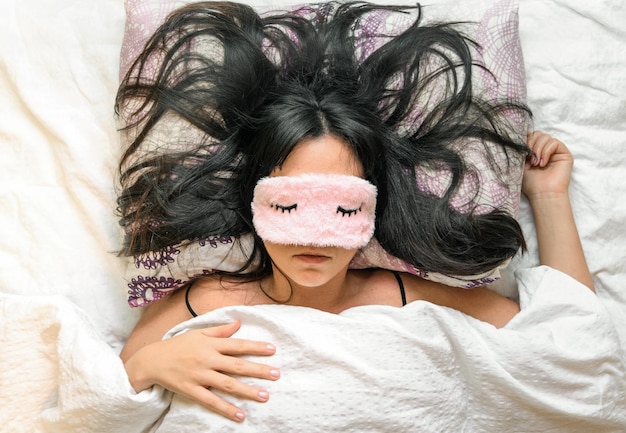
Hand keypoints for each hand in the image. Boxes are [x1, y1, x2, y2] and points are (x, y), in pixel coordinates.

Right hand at [124, 321, 279, 421]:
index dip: (255, 347)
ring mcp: (200, 376)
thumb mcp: (198, 333)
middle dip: (258, 370)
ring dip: (247, 390)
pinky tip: (239, 415)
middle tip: (276, 374)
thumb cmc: (178, 345)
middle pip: (237, 365)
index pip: (237, 345)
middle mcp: (207, 360)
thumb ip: (219, 330)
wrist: (152, 360)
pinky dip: (226, 408)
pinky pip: (211, 401)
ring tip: (265, 395)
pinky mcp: (192, 390)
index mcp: (210, 344)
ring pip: (228, 384)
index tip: (272, 350)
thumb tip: (238, 323)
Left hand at [522, 131, 573, 198]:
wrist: (542, 193)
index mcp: (535, 152)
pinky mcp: (564, 153)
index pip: (531, 136)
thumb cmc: (531, 182)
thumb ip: (522, 148)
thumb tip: (522, 133)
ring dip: (538, 149)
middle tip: (528, 157)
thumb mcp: (521, 163)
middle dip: (530, 143)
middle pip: (538, 134)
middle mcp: (545, 150)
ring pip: (545, 137)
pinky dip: (546, 152)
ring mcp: (555, 151)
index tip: (520, 148)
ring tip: (536, 163)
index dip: (525, 139)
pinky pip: (554, 142)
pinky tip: (543, 163)